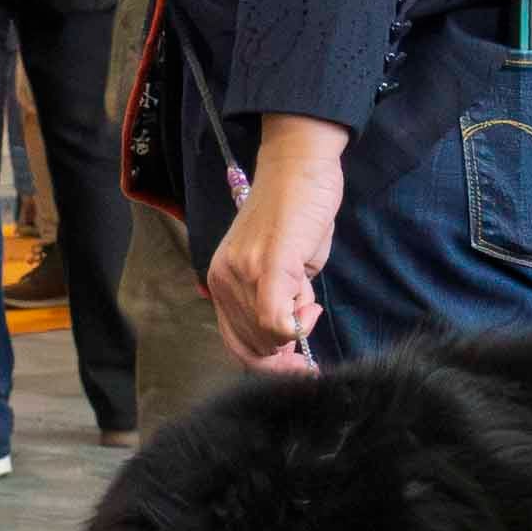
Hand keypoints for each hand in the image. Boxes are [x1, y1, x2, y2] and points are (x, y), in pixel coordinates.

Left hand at [205, 117, 347, 371]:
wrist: (299, 166)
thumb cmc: (293, 213)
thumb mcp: (276, 265)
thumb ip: (272, 300)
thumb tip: (286, 337)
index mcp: (221, 281)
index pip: (236, 344)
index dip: (267, 364)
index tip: (297, 362)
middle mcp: (223, 280)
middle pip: (254, 347)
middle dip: (287, 348)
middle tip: (309, 318)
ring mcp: (243, 273)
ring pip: (269, 337)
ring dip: (297, 326)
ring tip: (306, 292)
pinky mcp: (269, 265)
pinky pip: (277, 321)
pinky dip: (296, 325)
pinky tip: (311, 305)